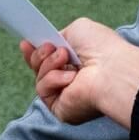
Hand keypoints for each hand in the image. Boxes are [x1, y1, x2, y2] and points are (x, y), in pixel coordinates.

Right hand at [21, 19, 138, 127]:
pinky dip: (53, 79)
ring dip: (48, 63)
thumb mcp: (78, 30)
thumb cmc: (102, 48)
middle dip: (38, 55)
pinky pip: (43, 90)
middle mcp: (73, 82)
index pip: (51, 60)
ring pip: (39, 77)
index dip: (36, 51)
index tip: (26, 42)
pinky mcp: (60, 108)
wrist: (112, 70)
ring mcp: (66, 96)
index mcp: (80, 64)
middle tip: (50, 48)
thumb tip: (50, 43)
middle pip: (40, 69)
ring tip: (65, 57)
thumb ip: (61, 35)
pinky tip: (70, 78)